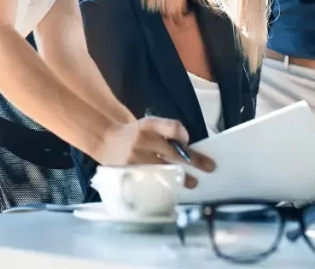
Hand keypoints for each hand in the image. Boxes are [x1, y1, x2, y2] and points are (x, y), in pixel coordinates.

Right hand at [96, 116, 215, 187]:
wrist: (106, 139)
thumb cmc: (134, 134)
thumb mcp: (149, 125)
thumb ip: (168, 131)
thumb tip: (188, 145)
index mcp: (148, 125)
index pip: (172, 127)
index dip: (183, 136)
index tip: (188, 143)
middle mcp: (141, 140)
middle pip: (172, 152)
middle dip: (193, 161)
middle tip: (208, 168)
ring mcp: (134, 158)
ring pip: (163, 169)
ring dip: (180, 177)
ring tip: (192, 183)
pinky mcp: (128, 173)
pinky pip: (150, 181)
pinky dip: (163, 185)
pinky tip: (171, 189)